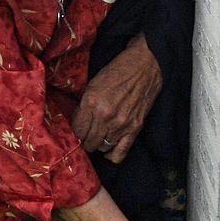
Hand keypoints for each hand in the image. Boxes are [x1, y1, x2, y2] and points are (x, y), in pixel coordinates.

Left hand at [72, 34, 162, 162]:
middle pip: (88, 143)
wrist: (145, 65)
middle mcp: (105, 116)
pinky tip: (108, 148)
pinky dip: (111, 155)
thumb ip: (84, 106)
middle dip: (84, 140)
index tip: (76, 130)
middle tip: (86, 135)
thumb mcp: (93, 85)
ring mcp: (121, 124)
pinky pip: (119, 154)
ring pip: (102, 148)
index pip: (76, 131)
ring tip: (98, 136)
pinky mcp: (135, 128)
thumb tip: (77, 125)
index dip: (74, 132)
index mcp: (91, 102)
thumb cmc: (117, 71)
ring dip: (98, 144)